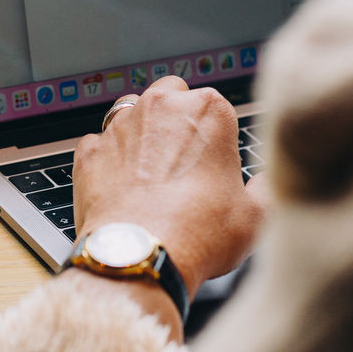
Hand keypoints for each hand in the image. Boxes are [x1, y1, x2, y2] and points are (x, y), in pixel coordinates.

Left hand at [72, 77, 266, 297]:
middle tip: (184, 160)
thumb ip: (263, 190)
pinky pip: (99, 145)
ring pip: (131, 114)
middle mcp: (161, 106)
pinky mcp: (89, 151)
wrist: (140, 256)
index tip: (217, 161)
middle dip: (176, 119)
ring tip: (151, 174)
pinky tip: (120, 187)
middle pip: (171, 95)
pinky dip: (108, 160)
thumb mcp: (255, 216)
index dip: (216, 135)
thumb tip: (263, 187)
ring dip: (141, 134)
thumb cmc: (198, 234)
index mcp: (207, 110)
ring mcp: (120, 126)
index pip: (215, 105)